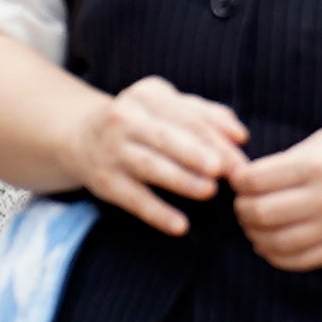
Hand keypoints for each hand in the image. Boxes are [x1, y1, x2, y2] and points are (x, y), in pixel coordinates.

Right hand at [68, 75, 247, 234]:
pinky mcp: (104, 182)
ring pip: (150, 166)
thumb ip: (208, 116)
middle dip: (197, 154)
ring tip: (208, 191)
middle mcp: (124, 119)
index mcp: (147, 95)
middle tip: (226, 171)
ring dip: (181, 180)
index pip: (187, 117)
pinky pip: (133, 199)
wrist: (81, 137)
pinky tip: (180, 225)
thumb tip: (240, 136)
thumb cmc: (143, 121)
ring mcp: (111, 151)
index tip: (240, 159)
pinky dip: (157, 213)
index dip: (216, 138)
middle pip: (166, 137)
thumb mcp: (169, 107)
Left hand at [234, 113, 321, 271]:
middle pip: (259, 214)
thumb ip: (295, 158)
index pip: (256, 180)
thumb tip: (258, 177)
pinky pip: (300, 261)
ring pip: (274, 243)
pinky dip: (277, 255)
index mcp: (319, 164)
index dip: (239, 179)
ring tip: (256, 223)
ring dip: (255, 234)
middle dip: (242, 208)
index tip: (239, 177)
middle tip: (244, 200)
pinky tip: (272, 244)